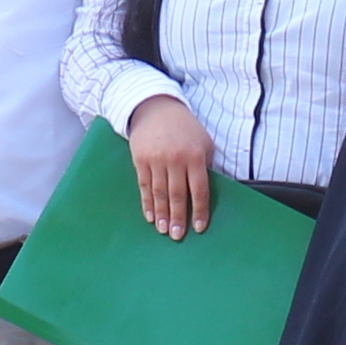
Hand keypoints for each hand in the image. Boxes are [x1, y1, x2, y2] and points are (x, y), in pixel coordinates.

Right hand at [127, 97, 216, 239]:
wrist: (156, 108)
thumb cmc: (184, 127)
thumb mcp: (203, 141)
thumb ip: (205, 164)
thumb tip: (204, 191)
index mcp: (195, 156)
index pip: (199, 189)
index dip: (199, 210)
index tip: (199, 228)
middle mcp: (175, 159)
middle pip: (177, 195)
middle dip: (178, 218)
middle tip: (178, 236)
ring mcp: (156, 160)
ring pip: (159, 193)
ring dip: (162, 214)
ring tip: (163, 230)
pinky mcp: (140, 160)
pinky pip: (145, 186)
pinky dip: (147, 203)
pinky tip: (150, 216)